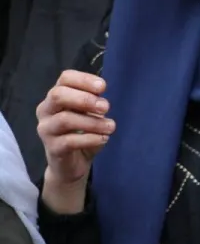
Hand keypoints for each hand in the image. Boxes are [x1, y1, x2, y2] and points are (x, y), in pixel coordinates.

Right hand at [37, 70, 114, 212]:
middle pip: (58, 95)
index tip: (103, 87)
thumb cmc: (82, 134)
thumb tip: (102, 100)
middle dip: (85, 99)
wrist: (73, 164)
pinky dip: (91, 139)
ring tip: (111, 127)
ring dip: (93, 122)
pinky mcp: (53, 148)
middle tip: (106, 107)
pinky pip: (70, 141)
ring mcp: (46, 129)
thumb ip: (94, 105)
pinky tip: (104, 139)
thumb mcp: (90, 116)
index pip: (64, 79)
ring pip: (65, 119)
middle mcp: (46, 110)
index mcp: (56, 97)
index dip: (84, 79)